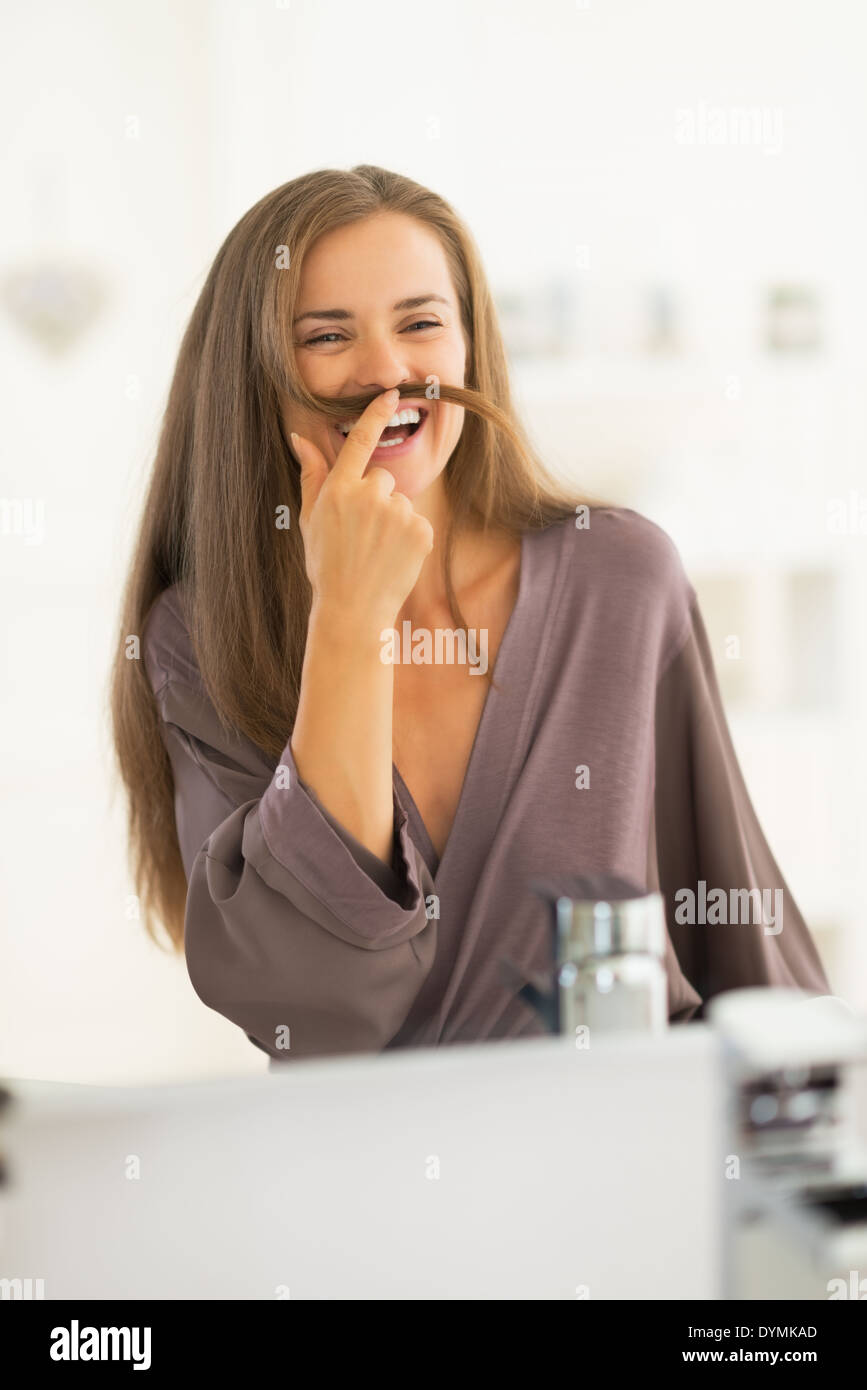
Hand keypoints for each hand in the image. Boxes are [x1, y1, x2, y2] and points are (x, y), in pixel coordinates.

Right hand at [292, 388, 433, 627]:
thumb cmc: (326, 566)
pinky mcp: (421, 531)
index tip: (394, 394)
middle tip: (363, 536)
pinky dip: (410, 540)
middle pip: (383, 479)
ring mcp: (397, 513)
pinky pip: (418, 524)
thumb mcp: (311, 520)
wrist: (353, 610)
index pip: (361, 441)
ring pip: (401, 504)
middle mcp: (369, 495)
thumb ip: (311, 475)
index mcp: (339, 490)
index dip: (377, 414)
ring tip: (377, 552)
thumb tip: (299, 436)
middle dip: (377, 500)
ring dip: (393, 523)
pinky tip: (394, 560)